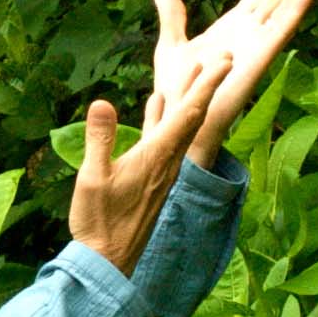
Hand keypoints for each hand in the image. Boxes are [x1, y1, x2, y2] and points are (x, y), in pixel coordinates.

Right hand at [68, 44, 236, 276]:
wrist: (108, 260)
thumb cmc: (99, 222)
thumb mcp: (93, 179)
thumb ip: (100, 140)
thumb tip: (101, 103)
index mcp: (157, 156)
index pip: (188, 113)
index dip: (207, 85)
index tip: (224, 61)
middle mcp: (167, 161)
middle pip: (192, 115)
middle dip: (206, 84)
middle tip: (222, 56)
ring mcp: (161, 170)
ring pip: (179, 126)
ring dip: (187, 97)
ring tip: (192, 70)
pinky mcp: (151, 178)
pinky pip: (163, 138)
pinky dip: (163, 116)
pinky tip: (157, 106)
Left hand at [152, 0, 317, 168]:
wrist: (178, 120)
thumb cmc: (177, 90)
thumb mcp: (171, 46)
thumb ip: (173, 19)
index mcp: (233, 27)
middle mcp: (249, 33)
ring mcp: (256, 45)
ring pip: (283, 5)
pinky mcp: (257, 60)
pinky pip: (279, 32)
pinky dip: (295, 10)